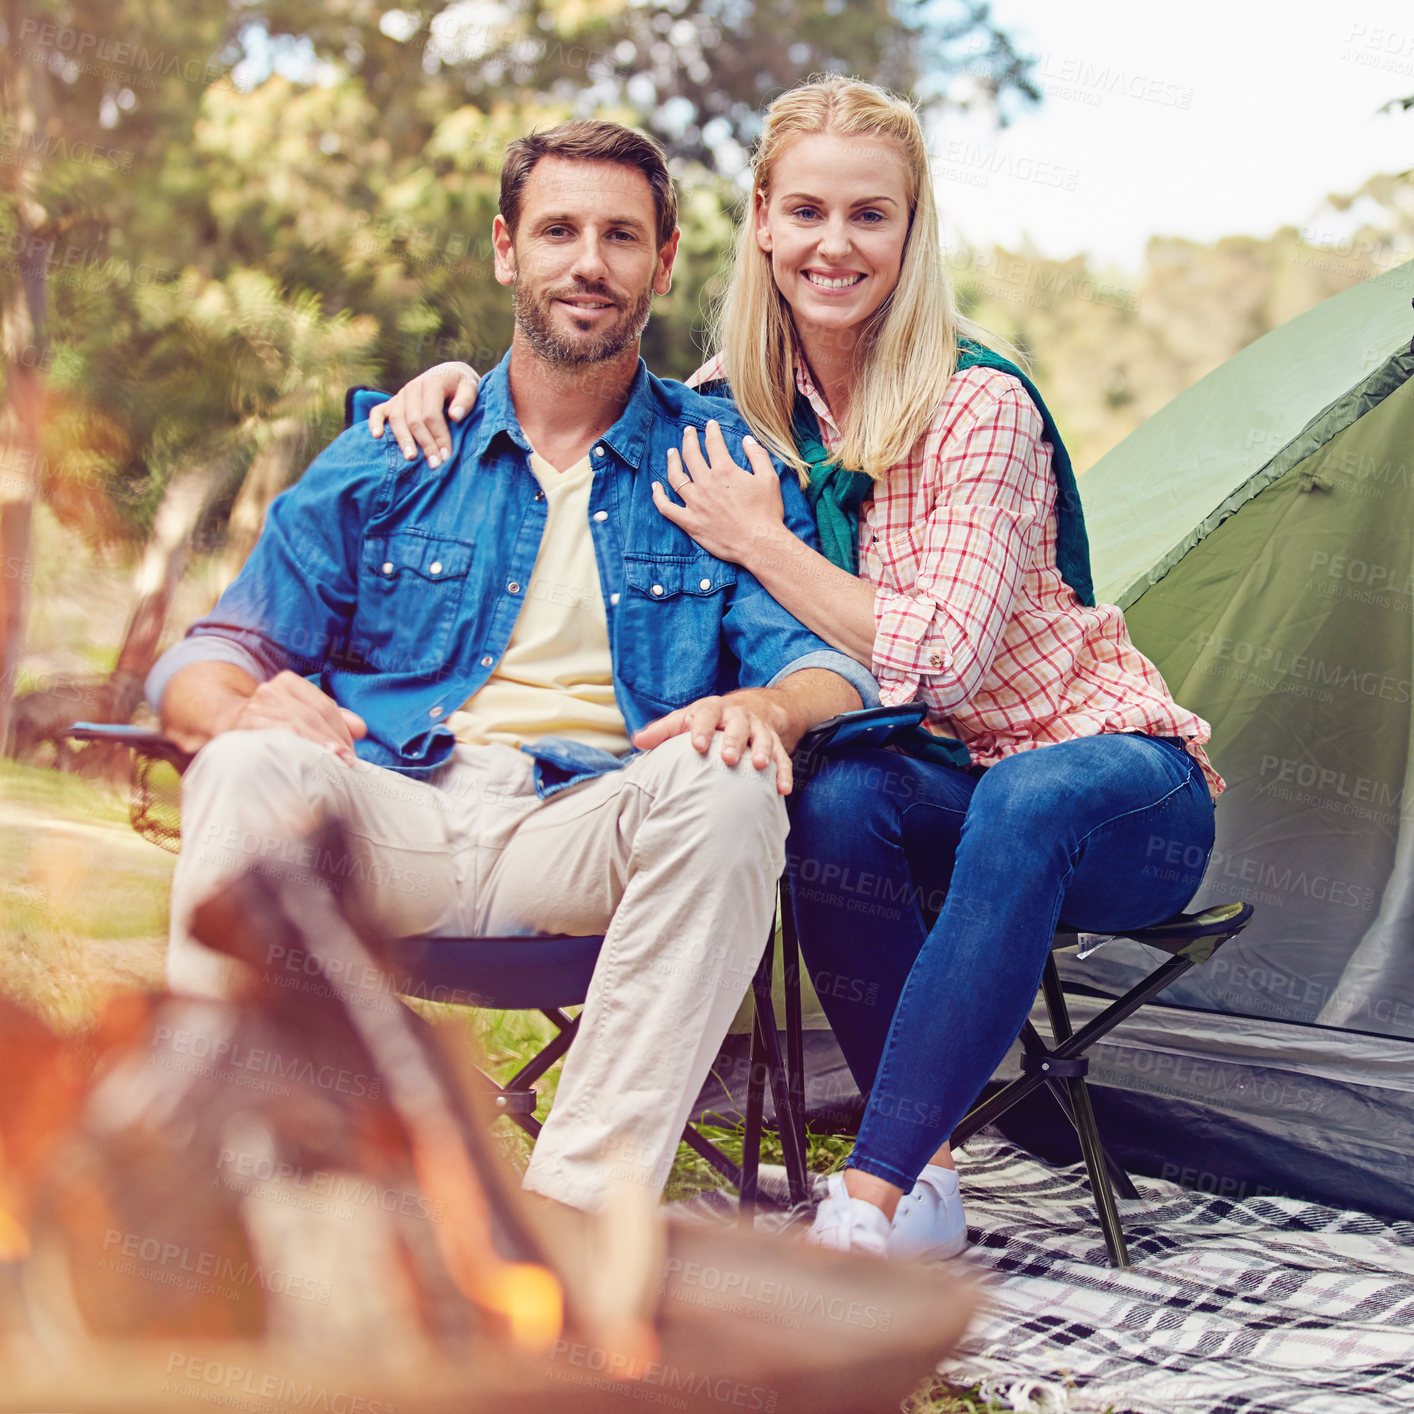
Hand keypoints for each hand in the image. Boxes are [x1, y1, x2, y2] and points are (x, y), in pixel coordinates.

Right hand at [223, 671, 367, 766]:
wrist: (224, 720)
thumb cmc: (273, 720)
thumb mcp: (302, 713)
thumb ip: (333, 719)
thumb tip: (362, 728)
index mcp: (290, 683)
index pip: (324, 706)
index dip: (341, 730)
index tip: (350, 753)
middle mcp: (272, 690)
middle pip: (311, 716)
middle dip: (332, 740)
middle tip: (345, 763)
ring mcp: (256, 706)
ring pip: (293, 725)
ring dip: (314, 745)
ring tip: (331, 762)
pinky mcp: (242, 724)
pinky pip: (268, 732)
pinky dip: (286, 740)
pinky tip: (297, 752)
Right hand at [369, 362, 480, 467]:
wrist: (449, 375)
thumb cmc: (461, 386)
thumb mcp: (471, 388)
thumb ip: (465, 401)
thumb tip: (454, 416)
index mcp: (432, 382)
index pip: (432, 414)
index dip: (439, 436)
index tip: (446, 455)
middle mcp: (413, 387)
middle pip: (414, 420)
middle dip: (425, 444)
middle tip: (434, 464)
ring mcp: (401, 394)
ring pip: (397, 419)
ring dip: (403, 440)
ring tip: (411, 458)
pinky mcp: (393, 401)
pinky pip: (378, 411)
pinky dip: (375, 422)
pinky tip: (377, 436)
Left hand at [632, 689, 796, 793]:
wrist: (757, 705)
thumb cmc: (712, 718)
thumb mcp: (688, 718)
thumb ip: (664, 730)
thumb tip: (637, 742)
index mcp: (713, 710)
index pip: (705, 715)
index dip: (701, 729)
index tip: (696, 744)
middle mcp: (737, 716)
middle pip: (737, 725)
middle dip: (733, 740)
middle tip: (727, 758)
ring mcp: (759, 729)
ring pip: (762, 738)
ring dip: (762, 751)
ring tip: (759, 766)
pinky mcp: (775, 742)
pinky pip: (782, 757)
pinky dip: (783, 772)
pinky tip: (782, 789)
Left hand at [650, 420, 786, 567]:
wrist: (759, 543)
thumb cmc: (766, 512)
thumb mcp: (769, 478)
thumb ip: (757, 455)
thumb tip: (747, 440)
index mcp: (724, 471)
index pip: (713, 444)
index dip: (712, 431)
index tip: (710, 425)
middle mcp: (706, 484)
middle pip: (691, 455)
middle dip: (688, 440)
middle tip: (688, 432)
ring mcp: (695, 503)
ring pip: (676, 477)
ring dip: (672, 462)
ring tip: (671, 453)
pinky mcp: (689, 522)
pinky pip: (666, 507)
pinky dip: (658, 496)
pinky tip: (655, 487)